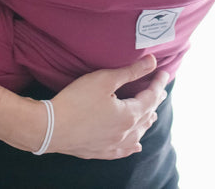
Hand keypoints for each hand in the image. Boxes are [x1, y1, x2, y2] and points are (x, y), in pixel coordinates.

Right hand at [45, 55, 168, 158]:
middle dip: (154, 101)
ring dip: (146, 123)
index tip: (164, 73)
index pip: (150, 97)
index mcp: (129, 115)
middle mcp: (125, 133)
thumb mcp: (104, 80)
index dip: (158, 84)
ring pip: (136, 134)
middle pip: (146, 115)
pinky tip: (136, 146)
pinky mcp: (99, 151)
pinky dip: (131, 146)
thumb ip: (130, 72)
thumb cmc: (76, 100)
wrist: (50, 128)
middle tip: (160, 91)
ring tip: (152, 116)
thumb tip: (153, 62)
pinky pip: (122, 151)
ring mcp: (112, 144)